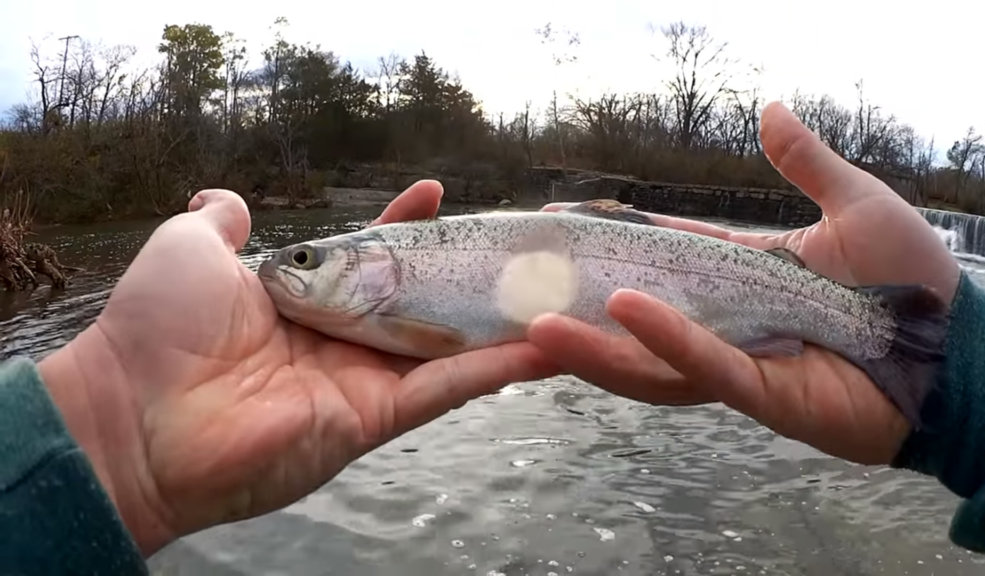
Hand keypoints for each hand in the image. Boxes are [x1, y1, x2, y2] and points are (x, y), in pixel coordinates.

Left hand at [38, 180, 556, 555]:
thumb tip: (222, 197)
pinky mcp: (376, 419)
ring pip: (447, 347)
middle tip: (518, 243)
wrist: (137, 415)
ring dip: (500, 323)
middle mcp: (340, 340)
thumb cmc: (158, 325)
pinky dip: (496, 368)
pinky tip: (545, 344)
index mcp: (304, 299)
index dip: (402, 225)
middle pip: (418, 301)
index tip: (433, 194)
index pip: (369, 257)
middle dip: (466, 272)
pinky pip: (446, 389)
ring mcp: (362, 381)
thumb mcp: (189, 249)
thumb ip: (220, 223)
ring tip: (556, 292)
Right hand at [528, 102, 960, 464]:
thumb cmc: (913, 281)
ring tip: (538, 323)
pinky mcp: (758, 392)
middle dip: (578, 303)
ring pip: (651, 356)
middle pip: (638, 315)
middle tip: (518, 284)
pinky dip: (664, 339)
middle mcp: (726, 323)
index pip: (664, 257)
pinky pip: (702, 365)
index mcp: (741, 279)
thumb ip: (806, 163)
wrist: (960, 352)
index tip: (563, 222)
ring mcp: (737, 361)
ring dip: (594, 342)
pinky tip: (623, 310)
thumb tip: (770, 108)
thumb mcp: (855, 206)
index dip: (614, 240)